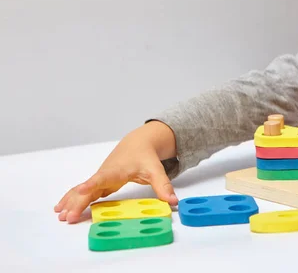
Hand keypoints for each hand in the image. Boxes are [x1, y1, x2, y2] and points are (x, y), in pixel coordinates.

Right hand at [54, 121, 178, 223]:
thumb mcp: (156, 170)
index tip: (81, 190)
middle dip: (77, 202)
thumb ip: (163, 186)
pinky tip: (63, 210)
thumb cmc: (145, 156)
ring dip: (70, 202)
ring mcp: (100, 178)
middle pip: (88, 189)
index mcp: (117, 170)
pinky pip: (83, 193)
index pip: (102, 177)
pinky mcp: (100, 183)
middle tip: (68, 218)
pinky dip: (73, 200)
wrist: (138, 144)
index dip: (91, 184)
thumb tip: (173, 202)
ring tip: (59, 216)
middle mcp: (105, 174)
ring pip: (81, 191)